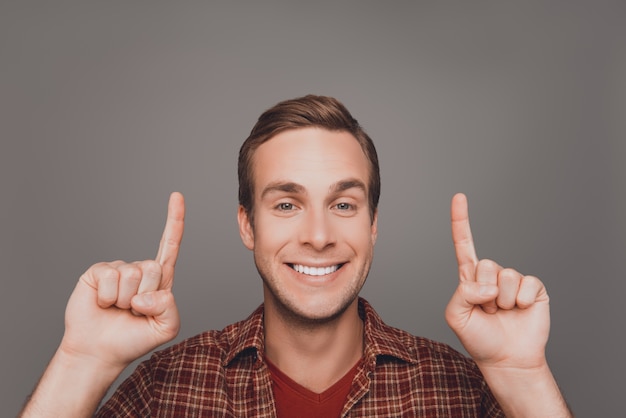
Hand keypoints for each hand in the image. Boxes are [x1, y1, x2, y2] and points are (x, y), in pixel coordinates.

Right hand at [59, 192, 184, 369]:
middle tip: (132, 310)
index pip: (170, 245)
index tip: (176, 196)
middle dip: (145, 295)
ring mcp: (118, 269)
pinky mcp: (97, 272)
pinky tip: (102, 304)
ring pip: (131, 275)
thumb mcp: (165, 328)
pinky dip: (107, 297)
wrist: (100, 351)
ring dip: (124, 299)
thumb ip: (169, 309)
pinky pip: (109, 277)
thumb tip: (145, 294)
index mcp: (160, 280)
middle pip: (153, 268)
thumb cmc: (134, 338)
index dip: (175, 220)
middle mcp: (139, 270)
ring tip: (117, 309)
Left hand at [445, 193, 550, 370]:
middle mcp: (492, 276)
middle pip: (485, 264)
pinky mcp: (534, 289)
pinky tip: (520, 311)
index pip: (465, 244)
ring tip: (503, 314)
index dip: (461, 220)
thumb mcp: (456, 316)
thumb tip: (489, 284)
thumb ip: (463, 293)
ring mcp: (513, 282)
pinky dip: (522, 301)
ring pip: (505, 276)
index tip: (459, 196)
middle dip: (484, 292)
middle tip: (488, 311)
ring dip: (502, 301)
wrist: (507, 359)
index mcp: (470, 278)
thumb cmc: (479, 338)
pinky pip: (527, 284)